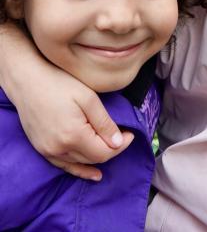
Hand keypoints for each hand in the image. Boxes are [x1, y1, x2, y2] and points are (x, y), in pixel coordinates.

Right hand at [0, 23, 132, 179]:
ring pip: (81, 163)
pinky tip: (93, 174)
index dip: (121, 146)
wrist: (28, 80)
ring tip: (113, 147)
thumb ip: (104, 123)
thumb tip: (119, 142)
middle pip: (93, 159)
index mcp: (73, 136)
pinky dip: (80, 170)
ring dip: (98, 157)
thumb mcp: (89, 99)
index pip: (104, 152)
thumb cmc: (59, 84)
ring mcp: (48, 151)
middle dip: (112, 149)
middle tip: (124, 135)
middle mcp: (59, 149)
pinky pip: (64, 166)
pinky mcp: (41, 148)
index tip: (131, 134)